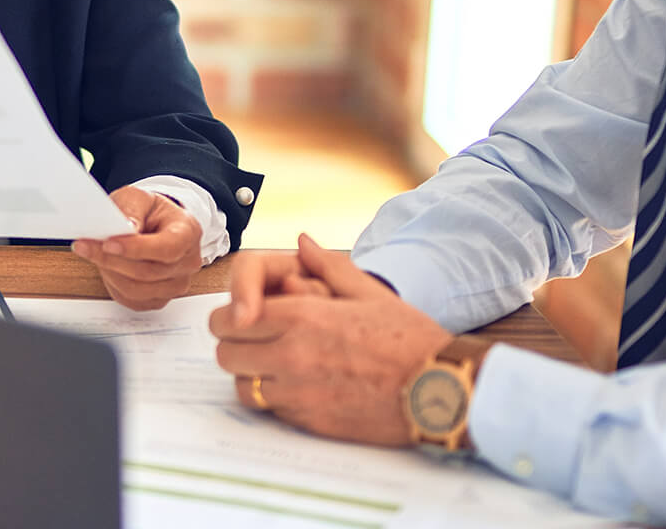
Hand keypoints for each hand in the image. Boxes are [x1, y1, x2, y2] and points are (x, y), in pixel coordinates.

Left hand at [71, 185, 202, 310]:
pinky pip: (132, 300)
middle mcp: (187, 262)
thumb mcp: (139, 197)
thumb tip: (127, 227)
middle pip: (148, 272)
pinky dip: (113, 284)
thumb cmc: (150, 212)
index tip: (108, 243)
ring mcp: (176, 284)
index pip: (167, 248)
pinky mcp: (159, 299)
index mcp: (188, 233)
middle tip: (86, 246)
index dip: (136, 249)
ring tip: (95, 254)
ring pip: (137, 290)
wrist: (156, 225)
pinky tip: (107, 267)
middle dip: (111, 259)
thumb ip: (132, 209)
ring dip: (110, 272)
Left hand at [210, 234, 451, 446]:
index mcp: (302, 318)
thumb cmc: (409, 338)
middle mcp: (292, 356)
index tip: (245, 314)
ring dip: (251, 373)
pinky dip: (274, 399)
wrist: (440, 390)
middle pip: (225, 353)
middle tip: (256, 337)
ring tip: (275, 363)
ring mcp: (298, 395)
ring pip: (242, 386)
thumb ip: (328, 266)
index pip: (229, 318)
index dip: (232, 314)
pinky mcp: (309, 424)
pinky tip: (298, 386)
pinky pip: (269, 411)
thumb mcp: (370, 292)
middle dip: (236, 342)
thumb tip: (302, 242)